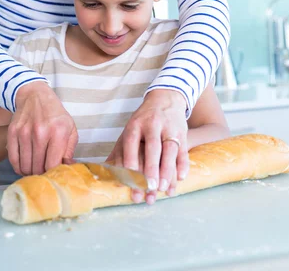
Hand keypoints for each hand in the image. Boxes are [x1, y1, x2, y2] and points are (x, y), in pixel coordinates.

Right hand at [7, 82, 77, 175]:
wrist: (35, 96)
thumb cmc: (55, 114)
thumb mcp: (70, 128)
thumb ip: (69, 150)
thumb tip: (68, 168)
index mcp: (58, 132)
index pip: (52, 164)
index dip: (53, 174)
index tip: (54, 174)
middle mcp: (40, 133)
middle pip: (38, 168)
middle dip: (42, 174)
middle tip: (44, 171)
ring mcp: (24, 133)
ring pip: (25, 166)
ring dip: (30, 171)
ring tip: (35, 168)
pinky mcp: (12, 133)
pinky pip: (13, 160)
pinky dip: (19, 167)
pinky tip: (25, 165)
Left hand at [106, 89, 188, 203]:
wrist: (165, 99)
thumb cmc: (143, 121)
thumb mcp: (130, 129)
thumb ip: (119, 150)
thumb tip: (105, 173)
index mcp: (135, 124)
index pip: (131, 141)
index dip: (130, 159)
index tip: (130, 176)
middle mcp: (152, 124)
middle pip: (153, 147)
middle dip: (151, 168)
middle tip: (150, 187)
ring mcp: (169, 128)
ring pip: (169, 150)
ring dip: (167, 170)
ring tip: (163, 188)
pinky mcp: (182, 133)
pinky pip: (183, 150)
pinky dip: (183, 165)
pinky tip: (180, 178)